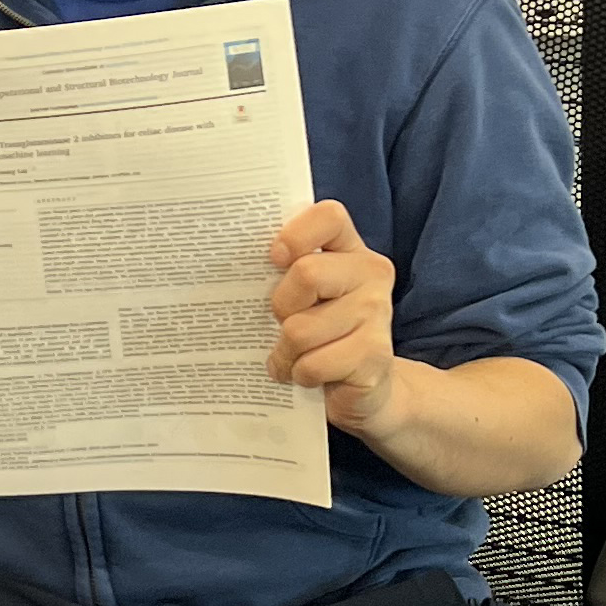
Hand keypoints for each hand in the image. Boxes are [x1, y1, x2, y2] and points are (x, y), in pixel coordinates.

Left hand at [267, 199, 403, 436]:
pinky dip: (299, 375)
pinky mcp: (375, 356)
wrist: (360, 388)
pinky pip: (313, 364)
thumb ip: (281, 275)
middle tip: (281, 324)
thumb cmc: (317, 334)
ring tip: (292, 357)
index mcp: (348, 249)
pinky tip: (308, 376)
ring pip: (301, 329)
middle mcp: (370, 273)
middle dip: (280, 307)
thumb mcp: (299, 297)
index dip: (296, 234)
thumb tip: (227, 269)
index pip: (328, 217)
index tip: (274, 259)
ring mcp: (378, 314)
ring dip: (284, 352)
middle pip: (306, 273)